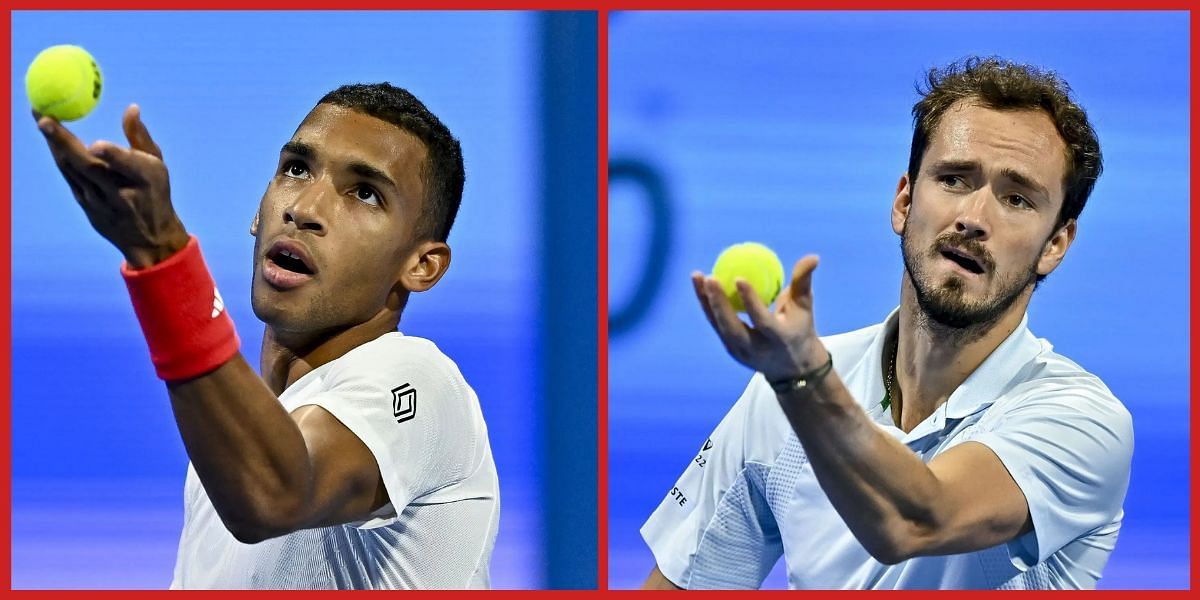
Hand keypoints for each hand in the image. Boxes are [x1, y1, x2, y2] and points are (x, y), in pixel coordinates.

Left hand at [35, 104, 188, 267]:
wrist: (149, 239)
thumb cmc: (155, 194)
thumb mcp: (158, 166)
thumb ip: (141, 138)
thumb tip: (131, 108)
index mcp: (146, 180)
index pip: (127, 167)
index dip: (112, 156)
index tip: (95, 143)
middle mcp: (121, 193)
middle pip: (88, 167)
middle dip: (63, 142)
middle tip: (45, 117)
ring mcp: (100, 203)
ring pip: (72, 170)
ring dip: (54, 144)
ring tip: (41, 117)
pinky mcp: (86, 207)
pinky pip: (69, 176)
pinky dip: (59, 155)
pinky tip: (51, 138)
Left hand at [692, 255, 828, 382]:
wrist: (792, 368)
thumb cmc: (800, 328)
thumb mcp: (805, 307)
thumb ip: (804, 282)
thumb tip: (813, 257)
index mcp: (779, 339)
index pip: (762, 321)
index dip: (750, 301)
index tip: (739, 278)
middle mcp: (757, 349)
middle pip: (733, 328)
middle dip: (719, 304)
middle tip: (710, 277)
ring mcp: (740, 352)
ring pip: (718, 326)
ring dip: (706, 302)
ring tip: (698, 276)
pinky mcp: (730, 349)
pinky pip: (715, 324)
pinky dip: (706, 305)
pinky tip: (700, 284)